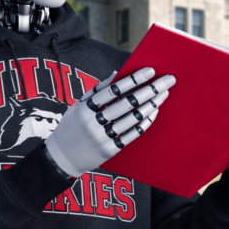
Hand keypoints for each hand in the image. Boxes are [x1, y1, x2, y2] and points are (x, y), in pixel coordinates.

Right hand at [45, 68, 175, 177]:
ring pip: (132, 119)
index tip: (150, 71)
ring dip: (151, 105)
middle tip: (166, 80)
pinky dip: (145, 122)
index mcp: (85, 108)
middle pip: (127, 103)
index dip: (133, 79)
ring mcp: (102, 138)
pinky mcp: (110, 150)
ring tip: (163, 95)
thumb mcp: (77, 106)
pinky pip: (132, 134)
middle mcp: (94, 123)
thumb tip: (117, 73)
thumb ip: (96, 90)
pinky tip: (154, 112)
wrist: (62, 157)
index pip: (113, 90)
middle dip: (149, 90)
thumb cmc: (71, 127)